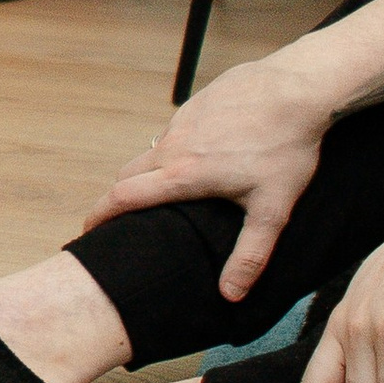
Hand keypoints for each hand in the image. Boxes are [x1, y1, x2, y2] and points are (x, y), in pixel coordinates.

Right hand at [80, 53, 327, 301]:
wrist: (296, 88)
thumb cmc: (286, 148)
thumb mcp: (273, 209)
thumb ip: (250, 255)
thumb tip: (230, 295)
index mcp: (183, 174)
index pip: (124, 197)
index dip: (99, 215)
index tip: (87, 230)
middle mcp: (173, 145)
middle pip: (128, 173)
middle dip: (120, 196)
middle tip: (124, 216)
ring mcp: (182, 120)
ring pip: (153, 151)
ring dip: (151, 171)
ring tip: (172, 188)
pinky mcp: (196, 103)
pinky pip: (176, 131)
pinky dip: (177, 148)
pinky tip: (209, 153)